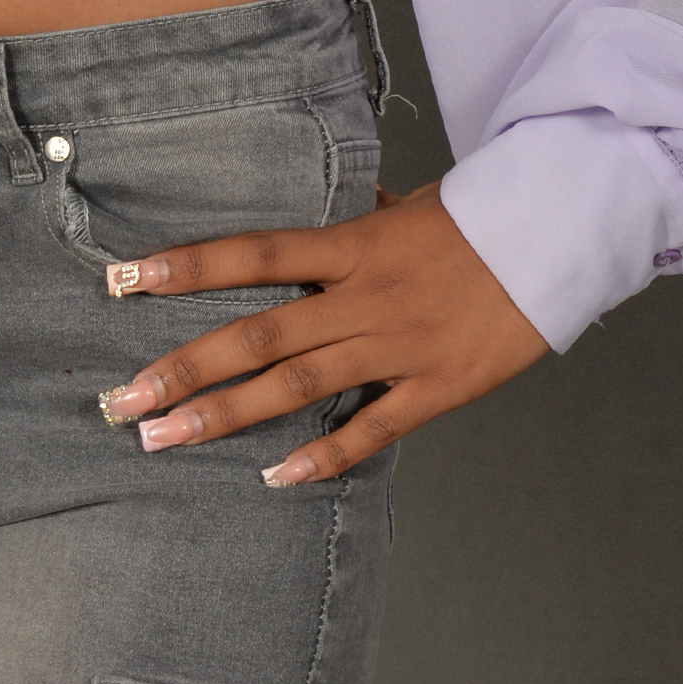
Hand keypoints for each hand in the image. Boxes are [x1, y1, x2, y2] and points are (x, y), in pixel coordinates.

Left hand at [96, 182, 547, 482]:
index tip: (123, 278)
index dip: (186, 265)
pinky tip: (276, 478)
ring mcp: (397, 344)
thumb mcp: (408, 205)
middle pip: (258, 334)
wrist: (560, 236)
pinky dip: (324, 455)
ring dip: (226, 415)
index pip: (252, 252)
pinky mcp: (436, 386)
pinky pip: (372, 427)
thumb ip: (358, 222)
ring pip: (297, 384)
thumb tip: (334, 209)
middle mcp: (362, 296)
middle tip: (122, 400)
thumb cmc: (480, 218)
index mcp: (351, 244)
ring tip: (165, 438)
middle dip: (185, 368)